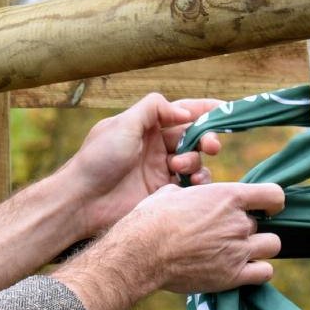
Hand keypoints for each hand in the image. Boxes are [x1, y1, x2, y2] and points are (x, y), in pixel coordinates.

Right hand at [49, 181, 285, 309]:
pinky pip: (264, 273)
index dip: (271, 202)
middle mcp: (238, 222)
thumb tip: (187, 195)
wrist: (140, 253)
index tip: (264, 209)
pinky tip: (243, 270)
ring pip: (271, 246)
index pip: (274, 195)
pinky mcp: (232, 276)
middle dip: (245, 229)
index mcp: (228, 196)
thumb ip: (191, 194)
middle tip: (225, 235)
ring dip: (258, 248)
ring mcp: (238, 250)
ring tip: (239, 252)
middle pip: (260, 223)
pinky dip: (258, 271)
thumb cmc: (150, 220)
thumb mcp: (171, 194)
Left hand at [57, 93, 224, 234]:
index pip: (182, 112)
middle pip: (194, 137)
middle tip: (211, 145)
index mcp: (146, 126)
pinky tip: (191, 183)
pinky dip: (196, 182)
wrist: (82, 201)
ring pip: (195, 161)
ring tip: (179, 167)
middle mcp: (156, 146)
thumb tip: (184, 112)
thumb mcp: (122, 124)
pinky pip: (189, 185)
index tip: (227, 110)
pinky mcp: (162, 193)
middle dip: (207, 138)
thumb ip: (153, 109)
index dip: (205, 110)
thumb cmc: (98, 159)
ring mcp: (160, 170)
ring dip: (196, 161)